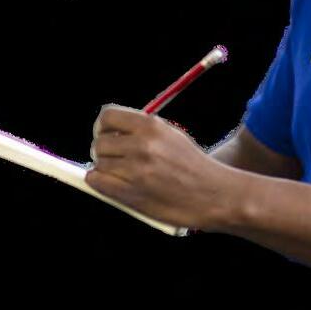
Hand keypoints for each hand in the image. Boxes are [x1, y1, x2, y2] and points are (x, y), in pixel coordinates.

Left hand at [85, 103, 234, 230]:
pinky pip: (96, 182)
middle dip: (102, 151)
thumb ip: (142, 131)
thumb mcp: (171, 136)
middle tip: (114, 159)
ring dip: (105, 169)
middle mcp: (142, 144)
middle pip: (99, 142)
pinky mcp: (131, 193)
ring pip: (98, 163)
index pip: (108, 116)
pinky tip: (114, 184)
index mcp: (152, 126)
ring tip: (123, 174)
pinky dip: (99, 182)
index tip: (106, 134)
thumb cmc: (192, 165)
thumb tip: (108, 133)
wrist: (214, 193)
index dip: (102, 126)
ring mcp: (136, 169)